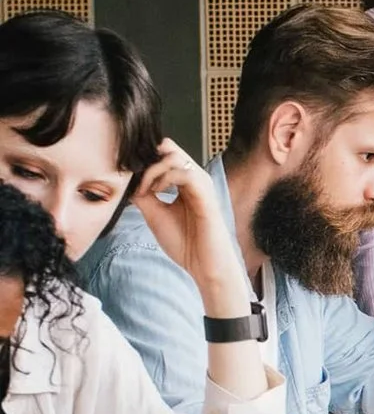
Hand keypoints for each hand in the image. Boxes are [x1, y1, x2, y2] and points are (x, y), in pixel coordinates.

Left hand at [130, 140, 251, 316]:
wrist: (203, 264)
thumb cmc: (186, 242)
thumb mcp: (155, 214)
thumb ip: (144, 196)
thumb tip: (128, 182)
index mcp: (185, 183)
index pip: (165, 155)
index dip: (146, 160)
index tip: (129, 177)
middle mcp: (195, 179)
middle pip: (169, 149)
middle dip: (147, 162)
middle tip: (136, 183)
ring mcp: (201, 185)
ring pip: (174, 157)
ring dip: (153, 170)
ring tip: (145, 190)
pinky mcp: (205, 194)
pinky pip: (184, 173)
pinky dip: (164, 178)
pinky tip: (156, 193)